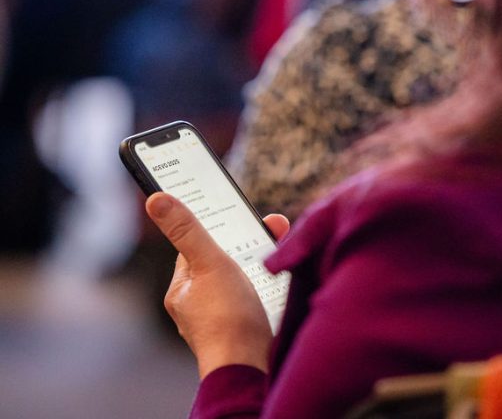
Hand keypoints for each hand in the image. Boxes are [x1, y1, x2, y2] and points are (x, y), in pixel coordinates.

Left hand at [145, 193, 289, 378]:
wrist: (250, 366)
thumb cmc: (226, 318)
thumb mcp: (208, 264)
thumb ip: (187, 231)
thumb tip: (155, 199)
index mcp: (182, 289)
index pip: (195, 246)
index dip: (216, 225)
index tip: (234, 208)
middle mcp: (198, 305)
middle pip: (222, 260)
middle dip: (247, 241)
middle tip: (273, 225)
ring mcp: (221, 319)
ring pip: (241, 278)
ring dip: (261, 263)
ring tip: (279, 250)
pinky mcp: (243, 329)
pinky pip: (255, 297)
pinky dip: (268, 285)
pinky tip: (281, 281)